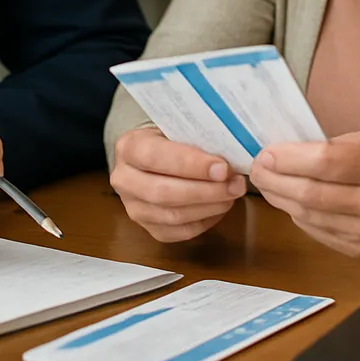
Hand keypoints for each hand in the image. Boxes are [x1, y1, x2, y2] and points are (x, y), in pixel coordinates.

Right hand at [110, 127, 246, 241]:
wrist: (150, 157)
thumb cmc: (169, 139)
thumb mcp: (175, 128)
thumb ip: (195, 139)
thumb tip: (231, 152)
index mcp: (128, 147)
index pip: (155, 157)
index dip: (190, 164)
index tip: (223, 168)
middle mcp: (124, 180)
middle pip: (163, 192)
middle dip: (205, 190)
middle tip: (235, 184)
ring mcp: (133, 208)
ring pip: (173, 215)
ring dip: (209, 207)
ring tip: (232, 194)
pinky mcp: (148, 228)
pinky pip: (179, 232)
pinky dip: (205, 221)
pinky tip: (220, 207)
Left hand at [250, 129, 359, 255]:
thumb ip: (330, 144)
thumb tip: (280, 150)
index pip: (323, 162)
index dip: (287, 158)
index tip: (265, 151)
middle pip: (310, 193)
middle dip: (274, 179)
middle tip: (256, 167)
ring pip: (307, 215)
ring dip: (278, 197)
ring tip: (265, 181)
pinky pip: (315, 230)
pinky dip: (296, 213)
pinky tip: (289, 198)